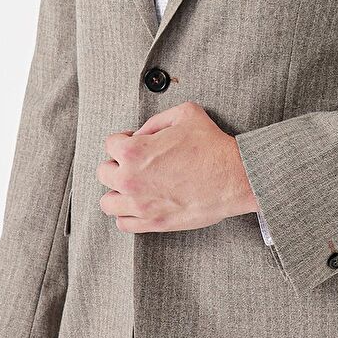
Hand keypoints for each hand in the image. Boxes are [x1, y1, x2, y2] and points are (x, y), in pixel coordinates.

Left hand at [97, 100, 257, 233]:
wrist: (233, 177)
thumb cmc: (212, 146)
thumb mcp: (185, 114)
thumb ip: (156, 121)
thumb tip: (142, 133)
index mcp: (134, 150)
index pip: (110, 144)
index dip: (124, 140)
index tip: (135, 143)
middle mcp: (131, 178)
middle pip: (104, 172)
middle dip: (117, 165)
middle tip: (134, 164)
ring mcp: (140, 204)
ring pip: (107, 202)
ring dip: (117, 192)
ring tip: (132, 187)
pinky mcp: (153, 222)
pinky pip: (122, 223)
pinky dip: (127, 215)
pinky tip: (139, 205)